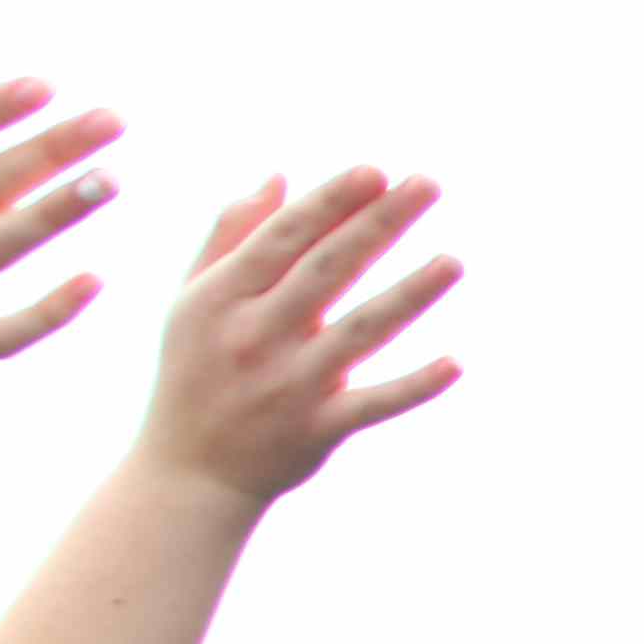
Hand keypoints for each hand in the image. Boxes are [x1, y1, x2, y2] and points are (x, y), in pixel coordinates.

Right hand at [137, 171, 463, 506]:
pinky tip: (456, 364)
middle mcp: (255, 335)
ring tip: (454, 261)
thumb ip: (231, 237)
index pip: (283, 238)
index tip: (374, 169)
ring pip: (360, 331)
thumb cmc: (194, 372)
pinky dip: (414, 387)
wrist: (187, 473)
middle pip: (328, 270)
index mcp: (222, 296)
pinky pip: (374, 404)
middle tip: (428, 184)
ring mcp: (289, 384)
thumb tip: (277, 178)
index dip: (329, 203)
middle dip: (378, 224)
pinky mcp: (318, 429)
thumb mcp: (193, 301)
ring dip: (409, 295)